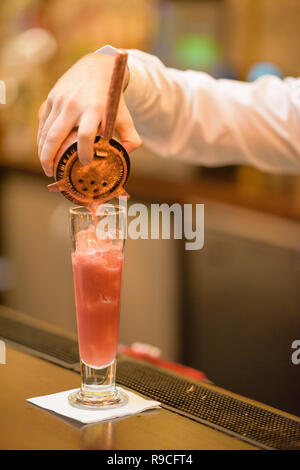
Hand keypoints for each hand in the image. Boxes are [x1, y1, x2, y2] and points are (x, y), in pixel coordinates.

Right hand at [37, 52, 140, 176]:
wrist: (96, 67)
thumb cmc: (111, 97)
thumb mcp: (124, 115)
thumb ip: (131, 137)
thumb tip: (126, 154)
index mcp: (94, 109)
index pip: (85, 135)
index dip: (84, 152)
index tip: (85, 163)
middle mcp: (73, 105)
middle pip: (55, 137)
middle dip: (50, 159)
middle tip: (52, 174)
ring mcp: (59, 101)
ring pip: (45, 132)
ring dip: (43, 152)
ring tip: (46, 167)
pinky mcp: (50, 98)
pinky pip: (42, 123)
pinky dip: (40, 139)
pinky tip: (43, 151)